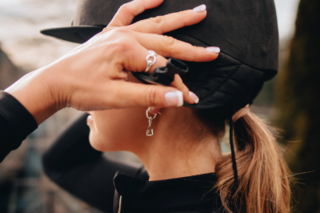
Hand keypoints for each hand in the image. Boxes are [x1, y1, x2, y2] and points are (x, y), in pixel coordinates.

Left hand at [5, 0, 218, 123]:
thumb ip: (151, 96)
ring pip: (154, 23)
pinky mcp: (110, 33)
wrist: (55, 83)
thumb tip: (181, 98)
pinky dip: (142, 3)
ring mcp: (117, 32)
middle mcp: (125, 36)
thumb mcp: (118, 98)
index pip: (163, 67)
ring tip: (199, 13)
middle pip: (165, 42)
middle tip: (214, 51)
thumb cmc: (83, 90)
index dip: (177, 84)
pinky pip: (128, 13)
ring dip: (178, 19)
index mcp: (127, 50)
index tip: (191, 98)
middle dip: (192, 49)